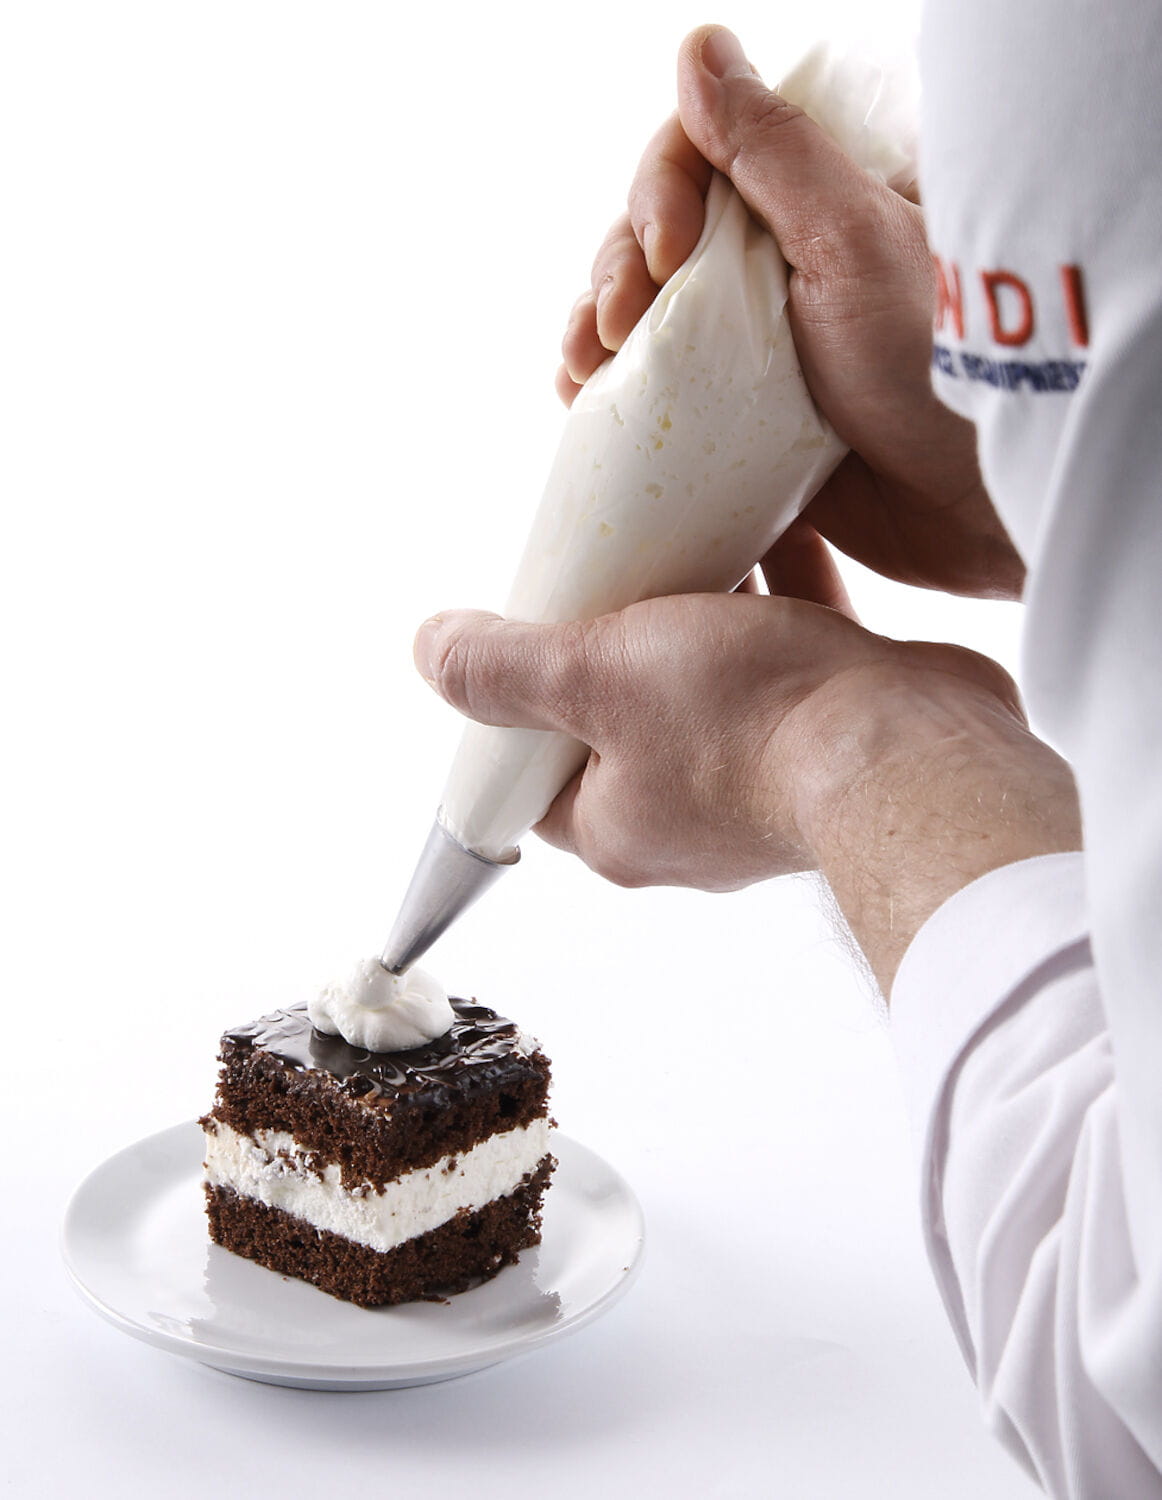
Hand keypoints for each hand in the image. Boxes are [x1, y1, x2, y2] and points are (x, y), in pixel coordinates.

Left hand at [415, 587, 1079, 990]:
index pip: (535, 770)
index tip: (524, 630)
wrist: (911, 749)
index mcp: (616, 825)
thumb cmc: (751, 724)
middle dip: (609, 645)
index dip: (517, 701)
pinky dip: (772, 602)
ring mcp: (761, 781)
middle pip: (618, 720)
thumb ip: (507, 670)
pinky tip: (771, 532)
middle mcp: (684, 819)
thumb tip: (431, 653)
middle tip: (603, 572)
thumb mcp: (597, 678)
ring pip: (702, 686)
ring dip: (693, 618)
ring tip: (680, 542)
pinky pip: (781, 660)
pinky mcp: (824, 736)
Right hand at [559, 25, 1023, 601]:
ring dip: (598, 334)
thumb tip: (699, 49)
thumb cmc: (935, 366)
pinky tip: (583, 405)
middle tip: (612, 329)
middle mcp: (782, 264)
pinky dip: (615, 397)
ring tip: (576, 372)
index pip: (701, 159)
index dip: (660, 196)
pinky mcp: (744, 424)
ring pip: (650, 319)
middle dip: (617, 274)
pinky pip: (662, 398)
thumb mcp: (854, 239)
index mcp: (817, 201)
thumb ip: (772, 150)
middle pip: (659, 240)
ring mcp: (759, 347)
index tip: (665, 256)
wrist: (977, 506)